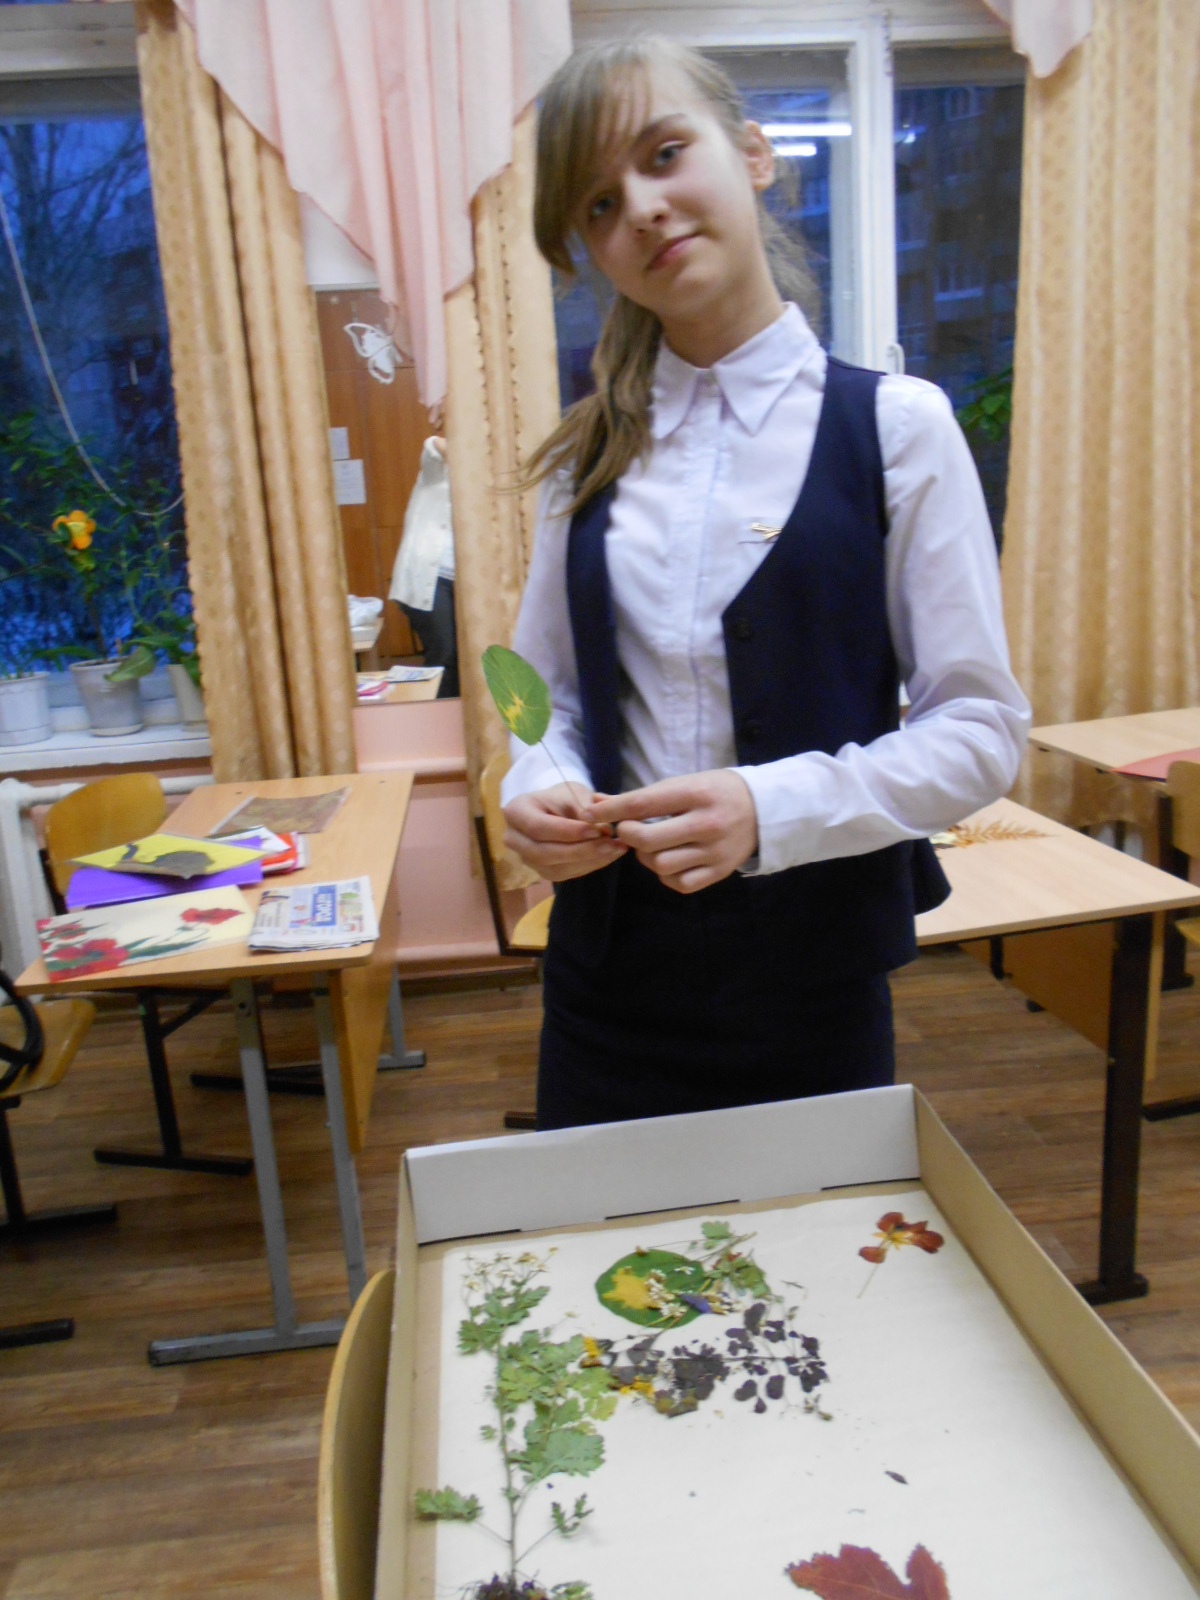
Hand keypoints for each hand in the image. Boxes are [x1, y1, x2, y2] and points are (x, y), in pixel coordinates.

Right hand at [503, 783, 628, 881]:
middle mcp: (514, 839)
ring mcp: (526, 858)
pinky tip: (608, 856)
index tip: (597, 830)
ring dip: (589, 861)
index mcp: (516, 812)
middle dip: (581, 851)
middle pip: (544, 853)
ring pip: (555, 868)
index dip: (568, 832)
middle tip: (611, 844)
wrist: (555, 807)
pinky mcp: (542, 871)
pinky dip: (589, 866)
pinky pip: (565, 874)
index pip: (539, 827)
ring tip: (615, 849)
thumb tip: (602, 830)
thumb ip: (585, 808)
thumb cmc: (562, 796)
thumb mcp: (573, 793)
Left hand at [590, 770, 757, 893]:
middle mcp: (707, 823)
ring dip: (647, 857)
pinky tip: (671, 860)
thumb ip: (642, 797)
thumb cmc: (714, 792)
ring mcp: (715, 851)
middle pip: (647, 840)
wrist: (763, 809)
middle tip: (629, 830)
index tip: (590, 814)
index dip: (611, 811)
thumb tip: (597, 804)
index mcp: (696, 794)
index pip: (643, 804)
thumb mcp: (683, 784)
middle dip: (628, 835)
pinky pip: (678, 883)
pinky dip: (667, 874)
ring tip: (655, 845)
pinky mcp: (720, 872)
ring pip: (660, 865)